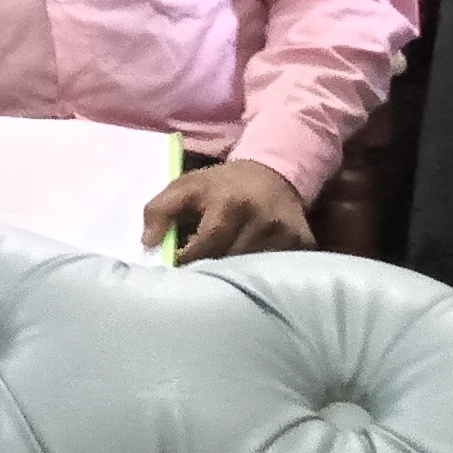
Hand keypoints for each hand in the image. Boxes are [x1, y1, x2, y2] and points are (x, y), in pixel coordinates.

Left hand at [145, 157, 314, 262]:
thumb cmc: (221, 185)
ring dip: (236, 277)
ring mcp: (286, 233)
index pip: (205, 245)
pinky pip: (278, 270)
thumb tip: (148, 244)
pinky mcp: (304, 243)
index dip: (188, 260)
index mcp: (228, 203)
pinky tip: (250, 273)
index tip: (176, 268)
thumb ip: (159, 210)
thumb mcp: (185, 186)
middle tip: (196, 276)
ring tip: (222, 277)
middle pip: (230, 261)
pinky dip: (261, 275)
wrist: (272, 174)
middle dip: (210, 270)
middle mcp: (261, 219)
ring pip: (254, 270)